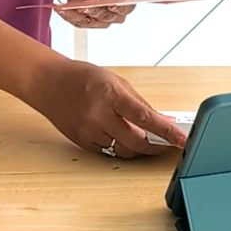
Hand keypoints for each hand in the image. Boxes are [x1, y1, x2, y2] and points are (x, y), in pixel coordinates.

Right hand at [28, 58, 185, 157]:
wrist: (48, 83)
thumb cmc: (82, 78)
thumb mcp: (116, 81)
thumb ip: (140, 103)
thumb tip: (164, 121)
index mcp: (110, 95)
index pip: (145, 117)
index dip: (166, 131)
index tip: (182, 140)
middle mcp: (99, 115)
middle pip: (136, 142)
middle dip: (155, 146)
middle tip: (166, 144)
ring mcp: (89, 131)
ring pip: (123, 151)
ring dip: (137, 147)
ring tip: (142, 137)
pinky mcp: (82, 143)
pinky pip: (109, 153)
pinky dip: (119, 147)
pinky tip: (119, 136)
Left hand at [56, 0, 133, 27]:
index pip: (126, 7)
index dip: (119, 9)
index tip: (111, 6)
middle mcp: (112, 8)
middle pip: (107, 17)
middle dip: (94, 12)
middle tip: (83, 6)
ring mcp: (98, 13)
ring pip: (91, 22)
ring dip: (77, 16)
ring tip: (65, 8)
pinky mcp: (84, 14)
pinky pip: (77, 20)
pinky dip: (68, 16)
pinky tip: (61, 9)